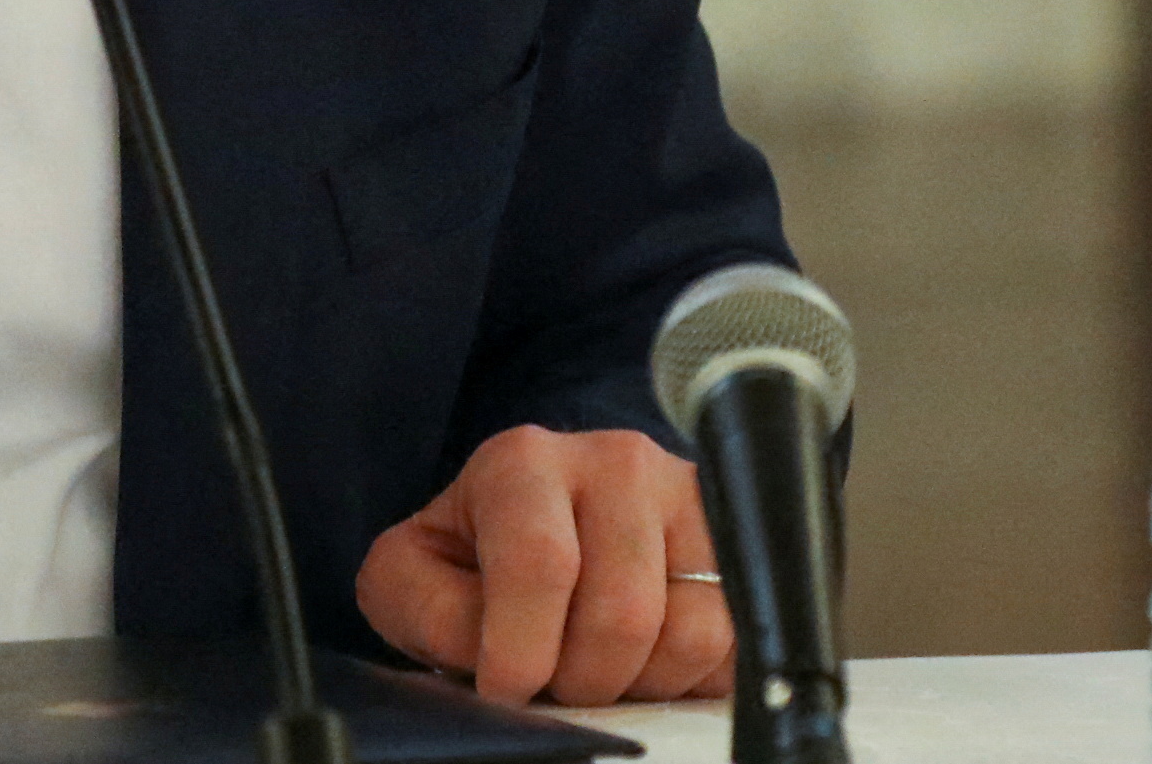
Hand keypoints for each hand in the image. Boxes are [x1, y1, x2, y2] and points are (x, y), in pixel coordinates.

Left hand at [355, 424, 732, 707]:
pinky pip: (736, 644)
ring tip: (595, 666)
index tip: (506, 689)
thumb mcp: (411, 577)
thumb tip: (492, 651)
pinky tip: (643, 659)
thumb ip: (428, 608)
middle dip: (580, 678)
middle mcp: (617, 463)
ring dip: (636, 681)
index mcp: (524, 461)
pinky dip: (687, 677)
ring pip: (691, 632)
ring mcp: (690, 501)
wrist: (537, 543)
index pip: (539, 561)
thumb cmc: (472, 562)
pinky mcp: (740, 550)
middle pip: (621, 612)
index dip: (522, 649)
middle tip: (553, 680)